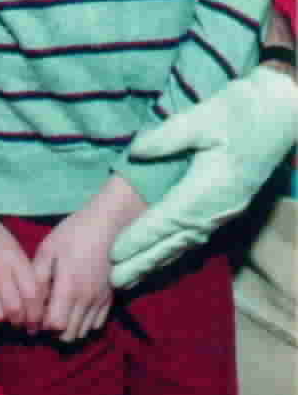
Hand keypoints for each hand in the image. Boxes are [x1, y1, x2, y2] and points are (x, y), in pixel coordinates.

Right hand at [0, 187, 45, 327]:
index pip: (32, 293)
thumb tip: (36, 297)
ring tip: (6, 314)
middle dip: (22, 321)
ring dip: (4, 319)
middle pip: (15, 309)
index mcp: (13, 258)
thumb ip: (23, 269)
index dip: (38, 311)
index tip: (39, 317)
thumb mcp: (11, 245)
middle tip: (24, 322)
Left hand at [36, 177, 144, 340]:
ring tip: (57, 315)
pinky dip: (84, 324)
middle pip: (69, 335)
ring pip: (83, 332)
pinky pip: (97, 324)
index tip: (33, 315)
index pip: (55, 325)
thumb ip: (37, 276)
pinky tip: (74, 311)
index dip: (41, 325)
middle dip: (52, 332)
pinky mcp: (108, 298)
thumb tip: (28, 300)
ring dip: (68, 330)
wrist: (107, 226)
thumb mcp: (48, 249)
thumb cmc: (73, 234)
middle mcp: (86, 299)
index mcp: (69, 287)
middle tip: (42, 317)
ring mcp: (99, 301)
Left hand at [111, 67, 297, 288]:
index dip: (139, 239)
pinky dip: (176, 251)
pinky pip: (197, 236)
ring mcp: (224, 211)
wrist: (285, 111)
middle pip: (173, 242)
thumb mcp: (202, 117)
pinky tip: (164, 257)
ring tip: (133, 278)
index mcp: (207, 189)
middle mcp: (216, 208)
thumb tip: (136, 150)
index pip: (165, 221)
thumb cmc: (243, 111)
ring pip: (186, 244)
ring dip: (158, 262)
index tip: (113, 255)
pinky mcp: (229, 206)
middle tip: (115, 283)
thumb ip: (166, 137)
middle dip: (143, 263)